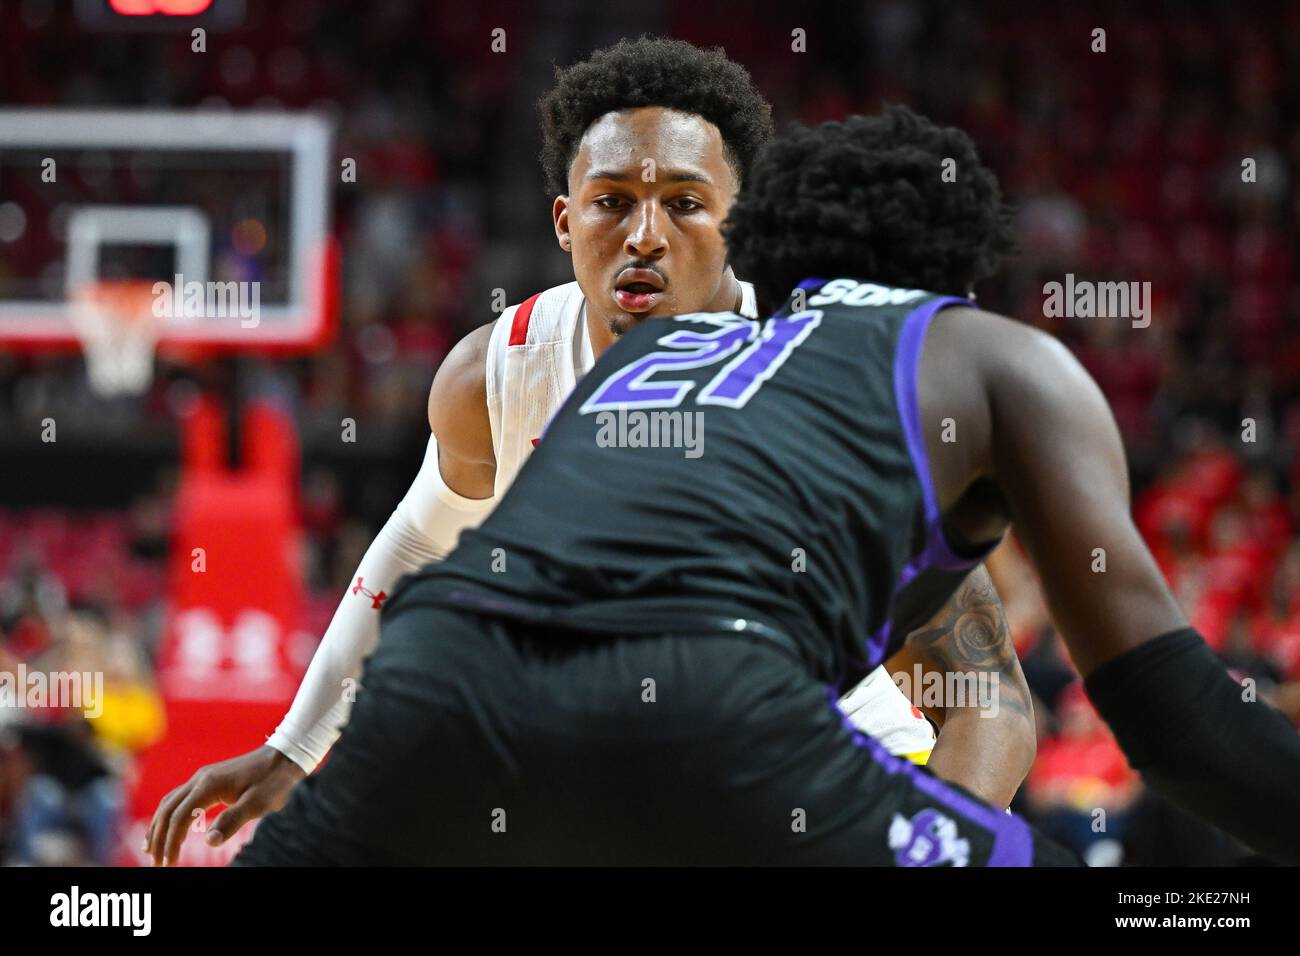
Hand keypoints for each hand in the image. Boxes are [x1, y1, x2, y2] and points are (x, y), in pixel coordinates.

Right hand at [144, 745, 304, 865]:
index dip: (171, 844)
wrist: (284, 758)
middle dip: (158, 839)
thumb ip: (233, 821)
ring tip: (151, 852)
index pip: (180, 818)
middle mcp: (199, 779)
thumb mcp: (258, 804)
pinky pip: (178, 799)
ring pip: (169, 804)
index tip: (168, 865)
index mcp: (209, 785)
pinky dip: (167, 816)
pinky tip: (166, 829)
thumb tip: (209, 841)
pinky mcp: (207, 780)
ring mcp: (202, 778)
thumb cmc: (273, 781)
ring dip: (158, 828)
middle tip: (156, 865)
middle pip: (167, 811)